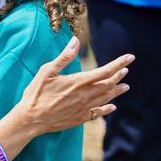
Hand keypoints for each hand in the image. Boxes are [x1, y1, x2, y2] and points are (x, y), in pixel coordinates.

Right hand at [16, 36, 133, 135]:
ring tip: (125, 86)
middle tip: (126, 70)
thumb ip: (64, 57)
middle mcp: (84, 95)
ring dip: (116, 91)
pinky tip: (112, 107)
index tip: (130, 58)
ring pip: (105, 98)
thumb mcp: (46, 71)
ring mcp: (83, 108)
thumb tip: (75, 41)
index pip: (104, 71)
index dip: (119, 64)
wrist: (31, 119)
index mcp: (78, 82)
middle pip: (107, 85)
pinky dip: (107, 109)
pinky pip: (98, 113)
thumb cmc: (36, 94)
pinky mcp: (79, 119)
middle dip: (118, 76)